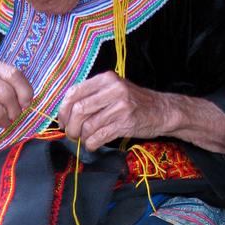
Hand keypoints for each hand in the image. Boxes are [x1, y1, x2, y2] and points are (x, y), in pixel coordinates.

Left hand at [58, 71, 224, 153]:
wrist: (162, 110)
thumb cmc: (133, 102)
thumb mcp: (114, 89)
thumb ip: (92, 94)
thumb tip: (65, 111)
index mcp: (106, 78)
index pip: (74, 92)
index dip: (63, 110)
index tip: (62, 121)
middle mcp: (113, 89)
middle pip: (79, 110)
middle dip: (71, 126)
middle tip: (71, 134)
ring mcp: (121, 106)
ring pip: (88, 125)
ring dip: (81, 137)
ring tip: (84, 139)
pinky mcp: (126, 123)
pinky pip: (99, 137)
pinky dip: (92, 144)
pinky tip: (93, 145)